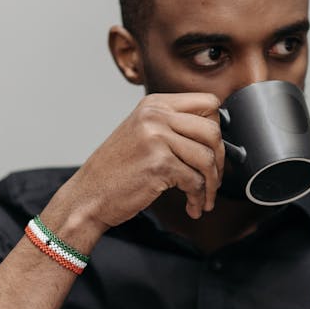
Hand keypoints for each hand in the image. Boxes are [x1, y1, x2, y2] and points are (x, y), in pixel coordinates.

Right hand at [68, 92, 224, 230]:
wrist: (88, 196)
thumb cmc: (115, 171)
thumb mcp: (141, 134)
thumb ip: (172, 127)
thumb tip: (213, 135)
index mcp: (154, 104)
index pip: (208, 102)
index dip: (218, 128)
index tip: (214, 149)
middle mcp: (156, 116)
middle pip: (213, 130)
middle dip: (220, 160)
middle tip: (214, 179)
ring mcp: (157, 138)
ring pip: (207, 158)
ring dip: (211, 185)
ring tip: (204, 198)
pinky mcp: (160, 164)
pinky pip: (195, 181)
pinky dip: (198, 198)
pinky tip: (191, 206)